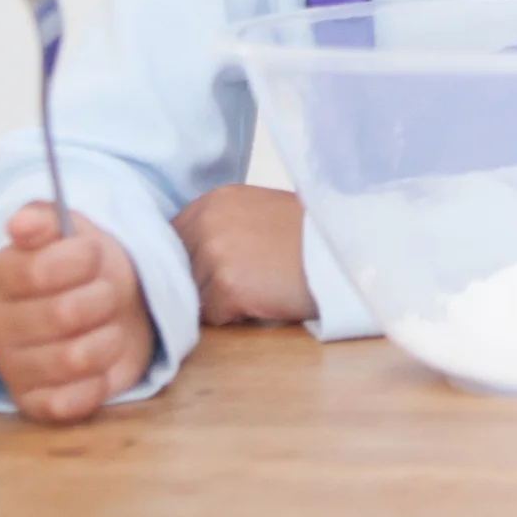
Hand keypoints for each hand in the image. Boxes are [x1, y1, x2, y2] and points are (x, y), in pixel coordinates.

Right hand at [0, 204, 155, 424]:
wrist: (102, 306)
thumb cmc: (84, 268)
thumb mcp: (69, 230)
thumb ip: (44, 219)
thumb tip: (21, 223)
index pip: (40, 269)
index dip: (82, 259)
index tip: (94, 255)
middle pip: (65, 314)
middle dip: (104, 298)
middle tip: (109, 293)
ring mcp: (12, 368)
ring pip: (75, 359)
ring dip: (110, 338)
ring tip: (109, 326)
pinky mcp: (33, 402)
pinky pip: (69, 403)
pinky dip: (98, 383)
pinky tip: (102, 363)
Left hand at [172, 185, 313, 325]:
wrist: (344, 248)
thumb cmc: (306, 233)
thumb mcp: (256, 211)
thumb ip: (218, 224)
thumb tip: (183, 256)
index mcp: (213, 201)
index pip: (172, 239)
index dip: (191, 259)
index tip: (218, 266)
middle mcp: (208, 223)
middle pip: (178, 269)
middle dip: (200, 281)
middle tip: (241, 279)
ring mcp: (215, 254)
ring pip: (192, 294)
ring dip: (216, 300)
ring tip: (255, 288)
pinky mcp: (228, 286)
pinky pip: (212, 315)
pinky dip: (232, 315)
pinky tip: (261, 300)